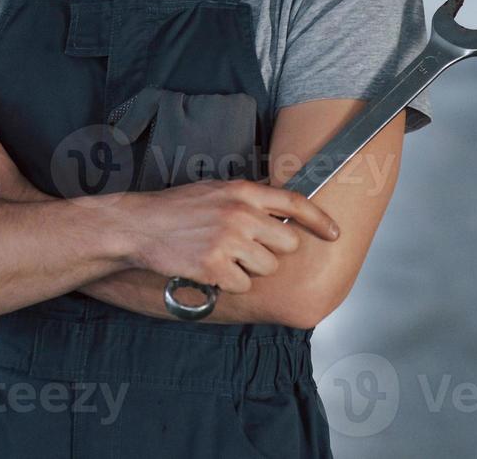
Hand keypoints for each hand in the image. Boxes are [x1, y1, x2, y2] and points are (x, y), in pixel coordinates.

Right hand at [119, 179, 340, 294]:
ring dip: (249, 270)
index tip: (335, 233)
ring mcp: (229, 241)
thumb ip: (248, 200)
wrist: (141, 225)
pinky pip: (243, 285)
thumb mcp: (216, 190)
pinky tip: (211, 269)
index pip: (295, 203)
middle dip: (271, 252)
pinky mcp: (216, 267)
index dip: (320, 220)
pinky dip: (229, 283)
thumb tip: (281, 214)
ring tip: (222, 256)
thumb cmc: (178, 209)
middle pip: (286, 245)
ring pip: (267, 269)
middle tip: (245, 248)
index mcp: (243, 191)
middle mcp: (241, 214)